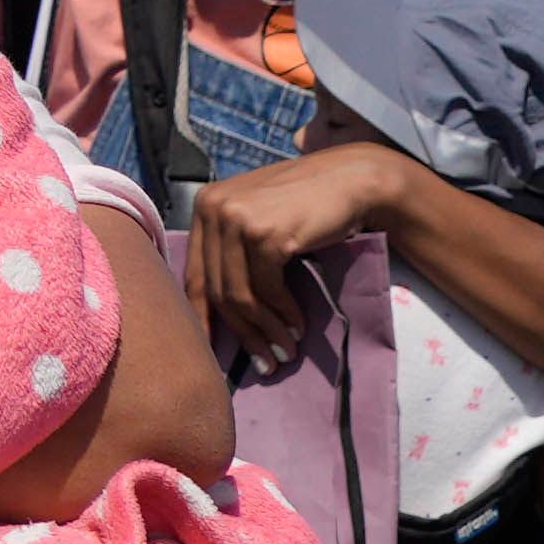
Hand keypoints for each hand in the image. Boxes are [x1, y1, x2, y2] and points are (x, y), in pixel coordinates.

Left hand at [186, 140, 402, 370]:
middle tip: (264, 362)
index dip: (203, 319)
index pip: (193, 274)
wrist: (350, 180)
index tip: (213, 353)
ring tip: (284, 352)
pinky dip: (284, 314)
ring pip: (240, 296)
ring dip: (265, 331)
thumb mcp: (257, 220)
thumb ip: (232, 250)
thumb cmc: (307, 204)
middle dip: (242, 333)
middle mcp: (214, 209)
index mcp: (205, 206)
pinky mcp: (266, 234)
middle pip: (216, 290)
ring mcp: (238, 220)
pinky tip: (298, 327)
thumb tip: (217, 312)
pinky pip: (268, 290)